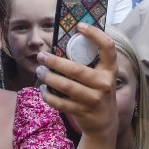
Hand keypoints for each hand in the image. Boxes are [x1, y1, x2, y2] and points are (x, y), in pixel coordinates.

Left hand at [36, 23, 117, 138]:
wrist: (105, 123)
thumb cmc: (98, 92)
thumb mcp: (101, 76)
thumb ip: (89, 63)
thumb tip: (62, 44)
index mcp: (109, 70)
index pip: (108, 47)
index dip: (95, 34)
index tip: (79, 26)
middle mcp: (104, 84)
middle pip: (76, 70)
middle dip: (55, 62)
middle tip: (41, 56)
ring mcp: (94, 99)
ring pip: (66, 86)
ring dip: (48, 77)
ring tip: (39, 71)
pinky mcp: (83, 112)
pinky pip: (60, 102)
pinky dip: (48, 95)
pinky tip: (43, 89)